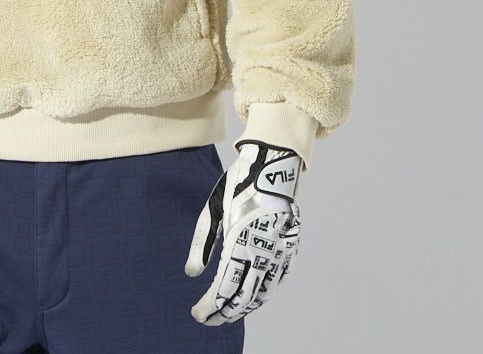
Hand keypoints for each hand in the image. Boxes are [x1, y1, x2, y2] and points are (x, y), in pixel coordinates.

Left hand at [184, 138, 301, 324]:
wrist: (273, 164)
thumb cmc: (239, 184)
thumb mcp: (213, 208)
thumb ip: (202, 243)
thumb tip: (191, 273)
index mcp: (241, 239)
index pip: (224, 285)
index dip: (210, 305)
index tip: (198, 314)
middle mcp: (263, 249)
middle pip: (243, 295)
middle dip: (225, 312)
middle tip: (209, 320)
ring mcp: (281, 250)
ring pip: (262, 292)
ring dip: (244, 307)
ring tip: (227, 313)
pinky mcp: (290, 247)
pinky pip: (277, 280)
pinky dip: (263, 293)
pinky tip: (252, 298)